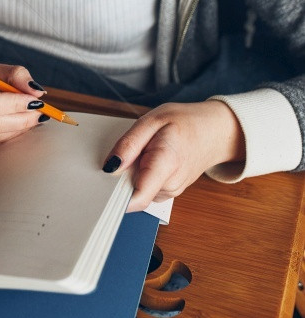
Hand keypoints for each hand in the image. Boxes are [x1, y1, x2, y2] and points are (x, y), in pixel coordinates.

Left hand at [103, 100, 245, 211]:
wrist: (214, 131)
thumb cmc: (184, 122)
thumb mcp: (152, 120)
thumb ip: (129, 144)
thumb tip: (110, 167)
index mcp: (166, 163)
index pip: (137, 197)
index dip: (115, 195)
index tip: (102, 183)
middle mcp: (170, 184)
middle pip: (132, 193)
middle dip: (121, 176)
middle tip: (126, 152)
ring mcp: (171, 191)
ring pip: (137, 191)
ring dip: (132, 174)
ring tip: (143, 152)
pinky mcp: (169, 193)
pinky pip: (145, 188)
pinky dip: (141, 175)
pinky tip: (149, 160)